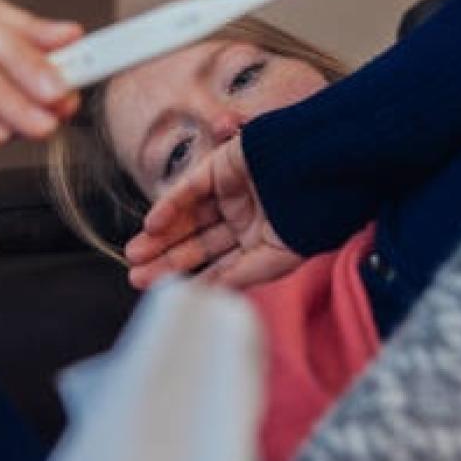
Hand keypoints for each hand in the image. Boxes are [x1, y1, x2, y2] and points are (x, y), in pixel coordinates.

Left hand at [123, 135, 302, 289]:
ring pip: (188, 218)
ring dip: (160, 237)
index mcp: (261, 242)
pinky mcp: (223, 166)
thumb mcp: (276, 259)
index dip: (192, 279)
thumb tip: (209, 294)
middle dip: (167, 261)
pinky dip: (169, 206)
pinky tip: (152, 226)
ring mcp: (233, 191)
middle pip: (197, 243)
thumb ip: (241, 276)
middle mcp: (245, 218)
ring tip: (134, 256)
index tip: (164, 295)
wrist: (325, 170)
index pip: (219, 265)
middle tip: (137, 277)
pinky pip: (188, 188)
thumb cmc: (310, 217)